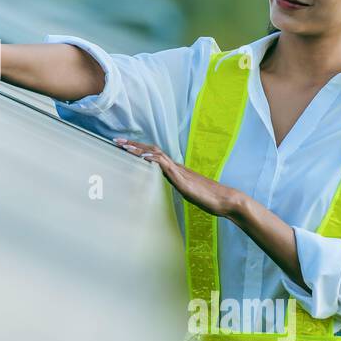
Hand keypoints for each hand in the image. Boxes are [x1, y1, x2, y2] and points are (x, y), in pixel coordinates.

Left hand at [112, 138, 243, 217]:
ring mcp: (179, 172)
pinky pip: (167, 167)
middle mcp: (175, 166)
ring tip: (124, 146)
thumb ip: (174, 184)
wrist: (224, 200)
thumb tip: (164, 182)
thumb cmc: (207, 197)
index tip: (122, 146)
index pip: (152, 154)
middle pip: (151, 150)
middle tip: (115, 140)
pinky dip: (155, 160)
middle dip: (133, 145)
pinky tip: (145, 157)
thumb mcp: (185, 190)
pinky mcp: (183, 180)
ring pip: (156, 155)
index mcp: (174, 169)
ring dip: (139, 150)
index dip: (137, 149)